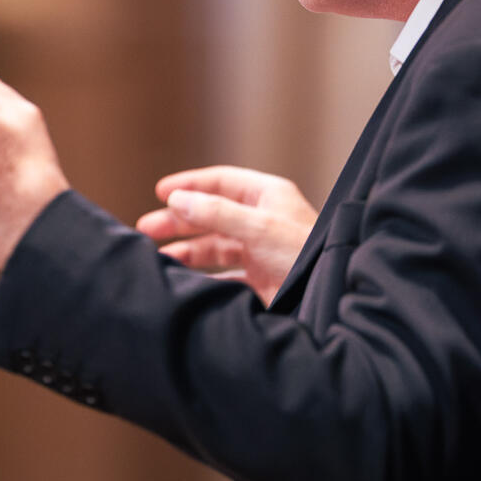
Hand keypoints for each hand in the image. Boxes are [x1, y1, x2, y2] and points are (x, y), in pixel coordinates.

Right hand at [134, 166, 316, 304]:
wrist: (333, 298)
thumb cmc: (306, 254)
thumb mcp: (260, 228)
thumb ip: (217, 213)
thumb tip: (177, 199)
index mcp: (267, 197)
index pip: (221, 182)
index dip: (190, 185)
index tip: (159, 192)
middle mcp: (262, 221)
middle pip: (212, 214)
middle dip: (180, 220)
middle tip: (147, 228)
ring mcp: (260, 251)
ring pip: (215, 246)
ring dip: (187, 250)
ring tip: (160, 258)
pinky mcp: (260, 280)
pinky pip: (223, 275)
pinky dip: (202, 276)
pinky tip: (184, 279)